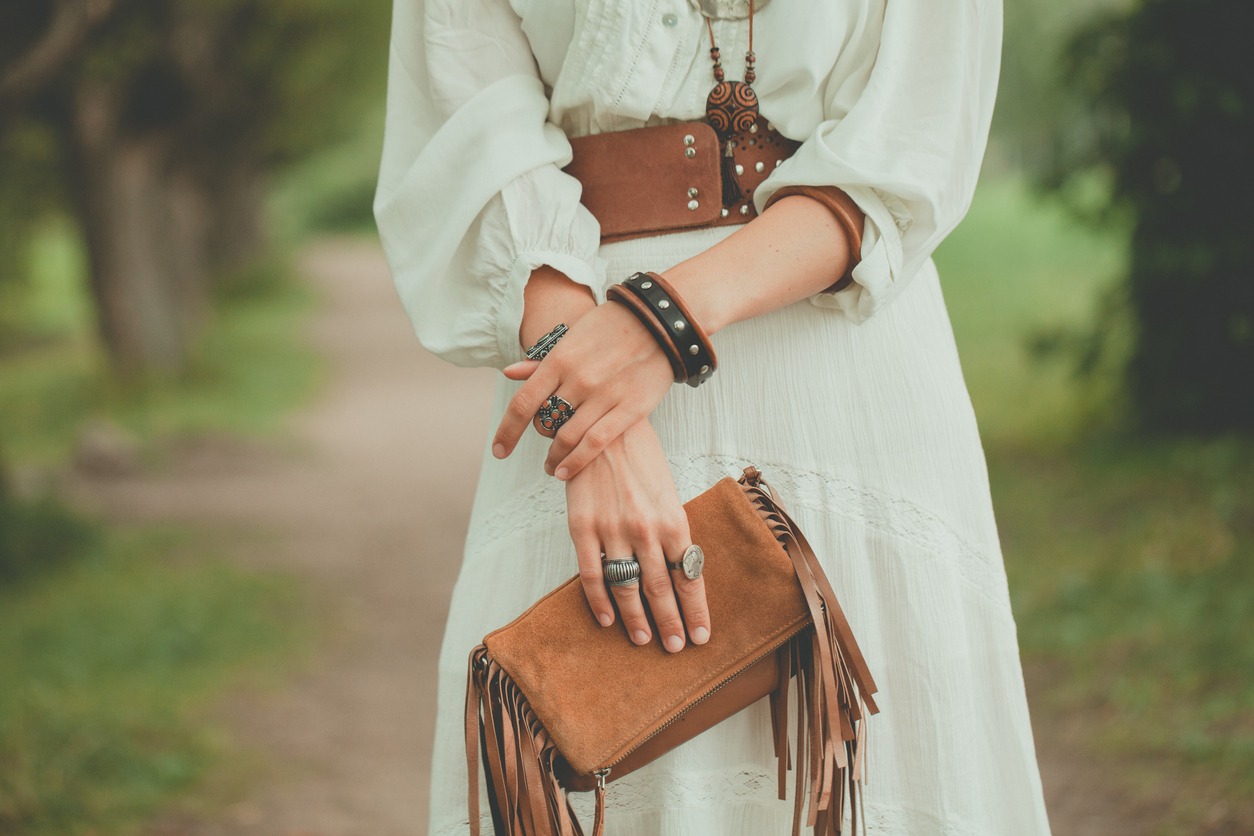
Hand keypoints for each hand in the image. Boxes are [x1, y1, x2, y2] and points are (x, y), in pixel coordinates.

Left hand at [494, 300, 673, 479]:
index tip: (499, 450)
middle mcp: (578, 379)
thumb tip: (509, 373)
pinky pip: (596, 442)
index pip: (523, 403)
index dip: (507, 431)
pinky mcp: (630, 408)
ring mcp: (604, 395)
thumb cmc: (611, 329)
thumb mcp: (572, 338)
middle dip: (541, 438)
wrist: (659, 322)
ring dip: (555, 457)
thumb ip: (542, 362)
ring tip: (553, 467)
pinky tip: (566, 471)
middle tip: (545, 445)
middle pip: (545, 422)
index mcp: (559, 360)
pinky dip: (577, 461)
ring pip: (567, 437)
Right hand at [565, 420, 710, 651]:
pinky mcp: (582, 528)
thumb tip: (681, 568)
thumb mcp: (668, 491)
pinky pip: (592, 574)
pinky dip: (600, 601)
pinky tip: (608, 620)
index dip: (695, 609)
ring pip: (628, 587)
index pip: (689, 576)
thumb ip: (672, 530)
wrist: (603, 424)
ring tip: (645, 641)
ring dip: (638, 619)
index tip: (702, 636)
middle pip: (661, 589)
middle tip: (676, 648)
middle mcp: (646, 530)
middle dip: (671, 623)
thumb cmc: (641, 457)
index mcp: (673, 519)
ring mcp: (613, 531)